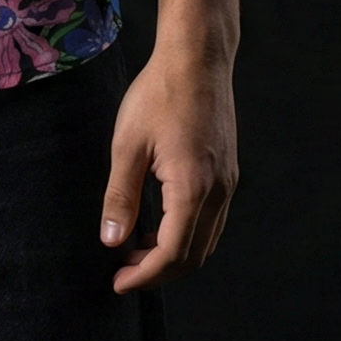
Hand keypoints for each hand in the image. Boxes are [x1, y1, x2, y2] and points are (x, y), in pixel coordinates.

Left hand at [99, 47, 238, 291]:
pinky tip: (161, 223)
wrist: (197, 58)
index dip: (144, 275)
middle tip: (124, 271)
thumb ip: (121, 196)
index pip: (172, 253)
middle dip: (159, 271)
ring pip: (206, 240)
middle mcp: (218, 192)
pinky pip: (212, 220)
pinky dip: (188, 234)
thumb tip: (112, 241)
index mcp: (193, 188)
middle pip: (194, 256)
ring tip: (138, 250)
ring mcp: (227, 183)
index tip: (118, 283)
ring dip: (174, 255)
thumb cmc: (159, 93)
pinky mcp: (228, 171)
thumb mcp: (128, 144)